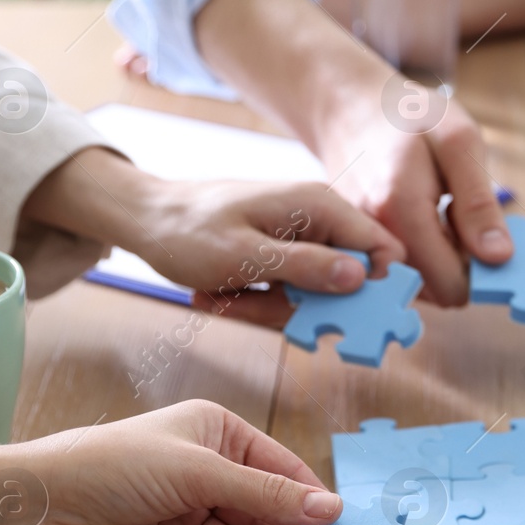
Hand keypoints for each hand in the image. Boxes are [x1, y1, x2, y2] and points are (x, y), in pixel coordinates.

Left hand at [23, 148, 407, 326]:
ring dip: (268, 308)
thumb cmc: (188, 230)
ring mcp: (299, 240)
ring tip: (222, 295)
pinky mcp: (281, 258)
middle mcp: (317, 220)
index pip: (382, 248)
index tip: (348, 317)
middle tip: (255, 306)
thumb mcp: (246, 256)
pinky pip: (287, 294)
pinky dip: (255, 302)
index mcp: (319, 207)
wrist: (142, 220)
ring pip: (312, 297)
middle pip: (346, 282)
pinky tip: (219, 292)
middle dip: (304, 307)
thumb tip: (360, 278)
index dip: (377, 287)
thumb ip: (306, 267)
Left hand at [25, 401, 340, 524]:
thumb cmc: (116, 465)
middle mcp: (205, 475)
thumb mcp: (200, 473)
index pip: (279, 471)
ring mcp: (185, 518)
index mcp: (217, 435)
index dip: (309, 503)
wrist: (38, 509)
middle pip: (261, 516)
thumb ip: (266, 495)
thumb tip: (330, 509)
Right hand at [327, 94, 512, 306]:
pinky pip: (394, 270)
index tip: (484, 235)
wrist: (347, 105)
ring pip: (414, 284)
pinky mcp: (350, 246)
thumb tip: (499, 257)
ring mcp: (354, 244)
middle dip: (457, 266)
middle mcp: (369, 235)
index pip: (449, 286)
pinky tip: (420, 217)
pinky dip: (415, 254)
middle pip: (432, 291)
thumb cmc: (409, 116)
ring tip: (439, 213)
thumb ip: (478, 203)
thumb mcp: (459, 142)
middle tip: (459, 217)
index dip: (478, 271)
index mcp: (400, 211)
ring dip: (437, 261)